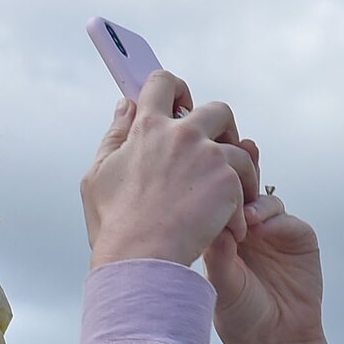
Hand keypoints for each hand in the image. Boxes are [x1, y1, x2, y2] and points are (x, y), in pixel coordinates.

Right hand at [82, 72, 256, 269]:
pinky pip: (246, 184)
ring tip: (230, 198)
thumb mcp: (98, 175)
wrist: (140, 259)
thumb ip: (113, 136)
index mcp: (147, 129)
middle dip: (223, 129)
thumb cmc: (115, 225)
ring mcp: (208, 156)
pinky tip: (230, 225)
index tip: (180, 104)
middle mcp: (181, 134)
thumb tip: (124, 107)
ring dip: (240, 171)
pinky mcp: (228, 180)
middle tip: (217, 153)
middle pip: (218, 110)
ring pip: (241, 150)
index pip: (162, 83)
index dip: (175, 89)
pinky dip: (241, 206)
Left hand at [200, 141, 335, 343]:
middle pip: (240, 189)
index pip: (213, 199)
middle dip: (235, 172)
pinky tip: (260, 225)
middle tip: (228, 161)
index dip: (208, 183)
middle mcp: (245, 228)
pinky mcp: (298, 237)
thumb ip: (218, 253)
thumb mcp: (220, 283)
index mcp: (219, 235)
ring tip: (242, 211)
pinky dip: (274, 217)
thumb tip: (213, 222)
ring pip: (263, 199)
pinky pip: (287, 218)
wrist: (275, 339)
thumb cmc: (238, 316)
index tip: (199, 170)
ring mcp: (273, 231)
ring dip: (253, 199)